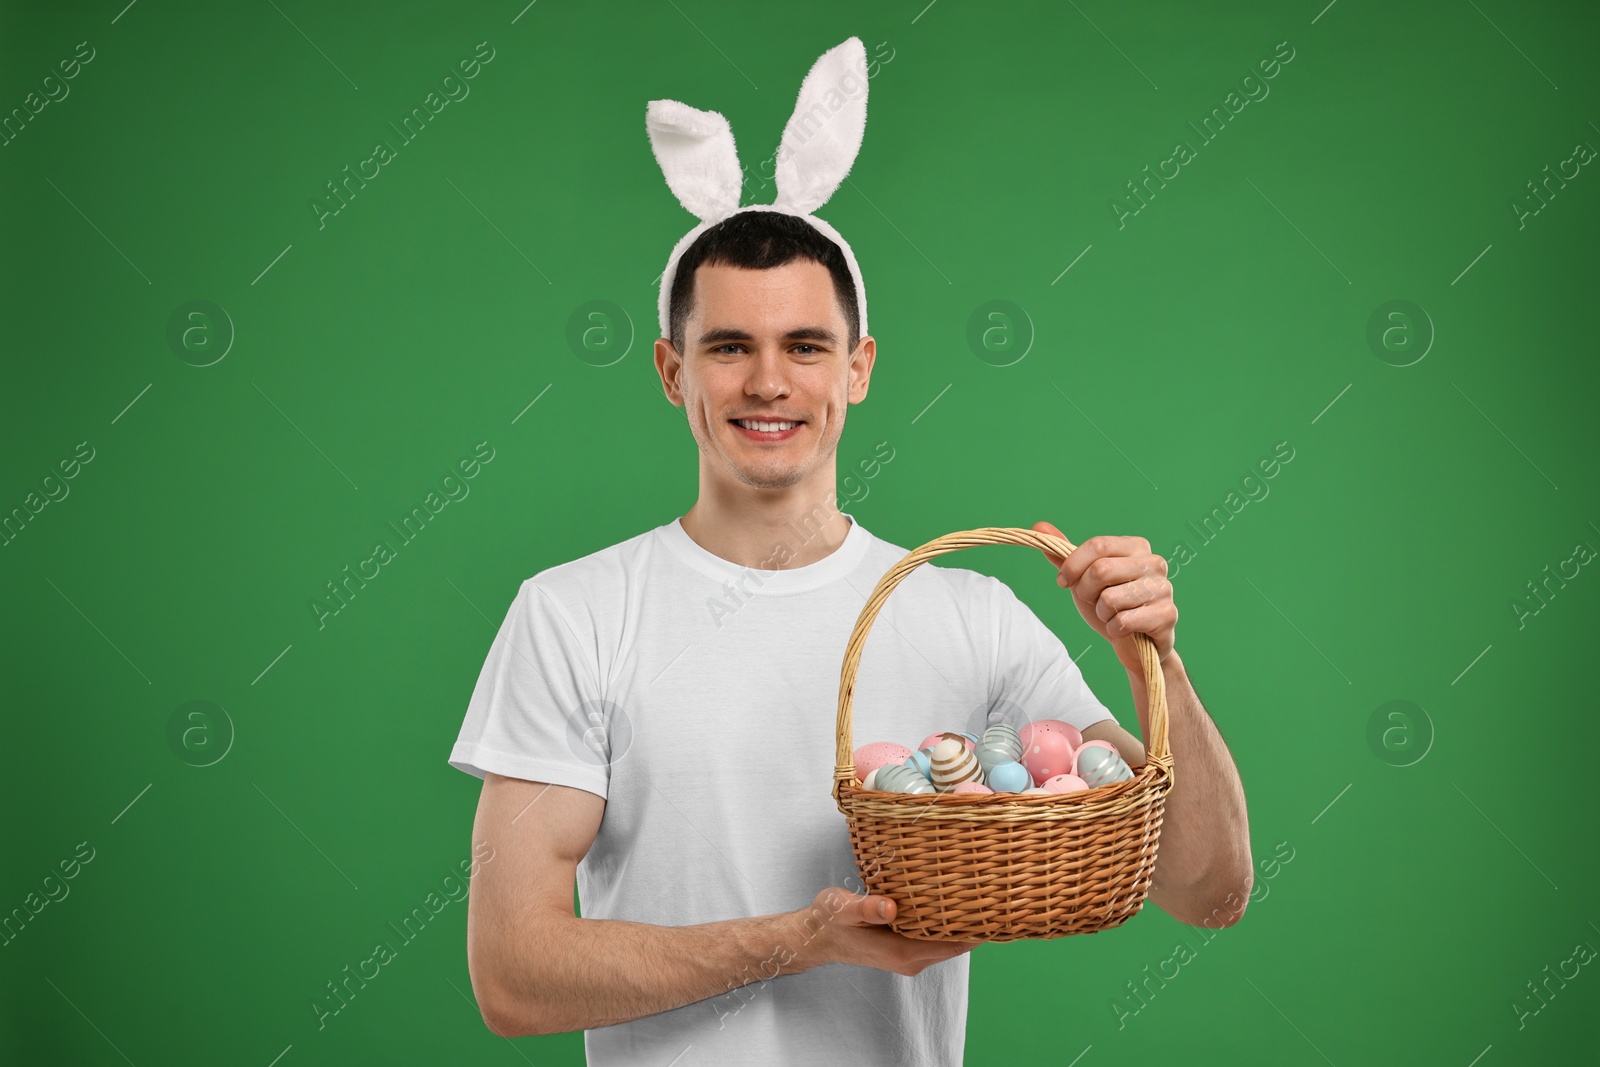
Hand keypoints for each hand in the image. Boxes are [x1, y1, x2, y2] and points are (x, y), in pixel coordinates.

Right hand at [788, 887, 981, 976]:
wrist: (815, 937)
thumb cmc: (828, 920)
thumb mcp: (843, 909)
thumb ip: (866, 908)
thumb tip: (891, 908)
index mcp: (902, 952)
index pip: (954, 944)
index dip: (979, 929)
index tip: (998, 907)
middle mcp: (911, 959)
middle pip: (958, 943)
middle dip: (978, 921)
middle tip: (996, 888)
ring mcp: (910, 955)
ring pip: (949, 940)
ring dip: (964, 920)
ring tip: (982, 889)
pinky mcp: (906, 947)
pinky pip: (937, 936)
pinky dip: (949, 920)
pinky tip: (955, 899)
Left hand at [1031, 522, 1176, 673]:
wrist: (1134, 644)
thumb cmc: (1109, 605)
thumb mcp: (1083, 578)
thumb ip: (1063, 554)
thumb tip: (1039, 526)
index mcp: (1136, 546)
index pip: (1097, 545)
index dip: (1072, 565)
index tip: (1062, 581)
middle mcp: (1155, 562)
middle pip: (1101, 570)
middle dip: (1085, 591)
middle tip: (1091, 601)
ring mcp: (1164, 588)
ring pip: (1110, 599)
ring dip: (1101, 613)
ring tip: (1112, 615)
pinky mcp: (1167, 615)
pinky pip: (1123, 621)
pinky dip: (1114, 629)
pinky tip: (1123, 629)